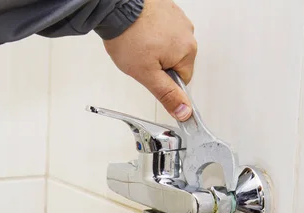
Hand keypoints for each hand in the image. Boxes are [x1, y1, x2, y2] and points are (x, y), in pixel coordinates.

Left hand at [103, 0, 196, 120]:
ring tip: (137, 44)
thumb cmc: (129, 36)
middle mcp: (187, 33)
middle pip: (175, 62)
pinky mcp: (167, 10)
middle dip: (158, 65)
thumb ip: (166, 95)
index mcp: (187, 50)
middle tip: (140, 59)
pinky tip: (138, 33)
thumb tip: (184, 112)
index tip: (150, 75)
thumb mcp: (147, 75)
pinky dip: (150, 34)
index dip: (163, 82)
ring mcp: (178, 19)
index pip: (182, 80)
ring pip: (168, 46)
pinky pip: (162, 30)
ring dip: (153, 49)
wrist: (116, 7)